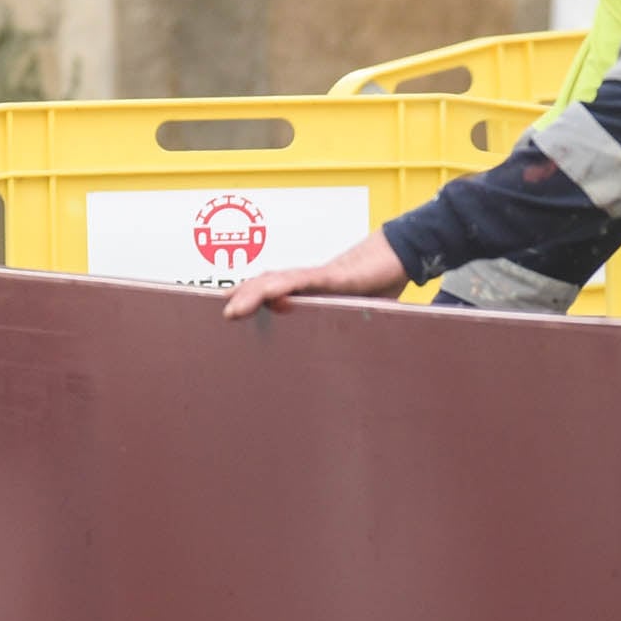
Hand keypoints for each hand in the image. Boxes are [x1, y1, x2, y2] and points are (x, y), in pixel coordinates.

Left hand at [223, 231, 409, 319]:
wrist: (399, 256)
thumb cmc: (376, 286)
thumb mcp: (356, 316)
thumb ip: (344, 331)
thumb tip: (347, 363)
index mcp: (308, 292)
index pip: (270, 293)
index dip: (247, 299)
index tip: (227, 312)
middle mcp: (307, 282)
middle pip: (264, 286)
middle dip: (241, 299)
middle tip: (221, 317)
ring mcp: (316, 278)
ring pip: (275, 282)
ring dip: (252, 294)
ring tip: (232, 310)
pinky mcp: (331, 277)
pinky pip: (301, 281)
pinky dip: (283, 286)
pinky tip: (268, 293)